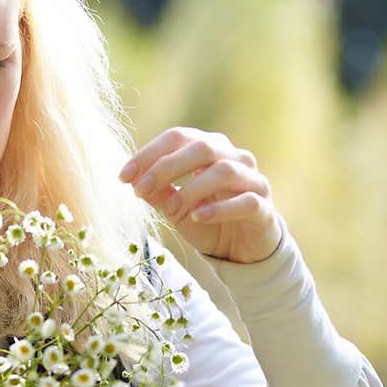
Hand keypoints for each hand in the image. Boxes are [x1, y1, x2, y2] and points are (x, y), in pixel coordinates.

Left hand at [119, 126, 282, 263]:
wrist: (241, 250)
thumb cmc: (207, 220)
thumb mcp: (175, 208)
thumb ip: (157, 192)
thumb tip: (131, 179)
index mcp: (210, 149)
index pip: (179, 137)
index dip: (149, 153)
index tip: (123, 176)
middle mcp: (234, 157)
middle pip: (202, 147)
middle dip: (167, 167)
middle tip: (142, 190)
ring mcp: (253, 180)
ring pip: (224, 171)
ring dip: (191, 190)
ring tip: (171, 210)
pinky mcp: (263, 207)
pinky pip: (245, 201)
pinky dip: (219, 208)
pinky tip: (199, 217)